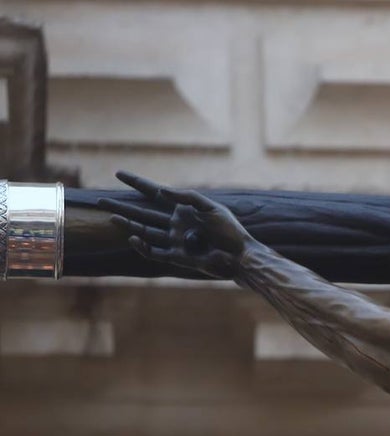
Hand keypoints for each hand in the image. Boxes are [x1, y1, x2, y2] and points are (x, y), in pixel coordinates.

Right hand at [97, 171, 255, 278]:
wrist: (240, 256)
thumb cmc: (230, 230)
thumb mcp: (211, 208)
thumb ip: (187, 197)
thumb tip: (163, 191)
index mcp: (183, 209)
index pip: (155, 193)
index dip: (137, 183)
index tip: (119, 173)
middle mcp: (174, 224)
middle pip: (142, 213)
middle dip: (122, 206)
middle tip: (100, 200)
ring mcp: (174, 240)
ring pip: (144, 231)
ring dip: (128, 224)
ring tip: (111, 216)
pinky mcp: (176, 257)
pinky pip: (154, 252)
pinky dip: (143, 246)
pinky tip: (133, 237)